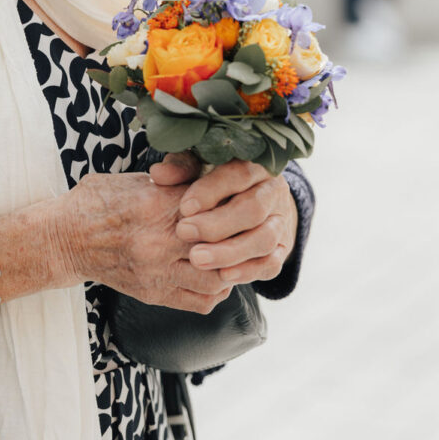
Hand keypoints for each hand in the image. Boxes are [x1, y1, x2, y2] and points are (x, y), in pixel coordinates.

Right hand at [56, 160, 232, 313]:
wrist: (66, 237)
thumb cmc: (99, 202)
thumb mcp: (134, 177)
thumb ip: (173, 176)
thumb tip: (209, 172)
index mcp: (157, 203)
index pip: (214, 204)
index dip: (231, 203)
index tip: (236, 201)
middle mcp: (161, 239)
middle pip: (221, 242)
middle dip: (237, 236)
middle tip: (245, 231)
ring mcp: (158, 270)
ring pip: (217, 277)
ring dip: (230, 268)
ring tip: (231, 257)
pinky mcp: (153, 293)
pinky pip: (200, 301)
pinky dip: (215, 292)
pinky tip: (214, 277)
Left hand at [156, 158, 297, 285]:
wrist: (254, 197)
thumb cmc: (217, 177)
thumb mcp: (199, 165)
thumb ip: (181, 167)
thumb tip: (158, 174)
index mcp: (255, 164)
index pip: (239, 174)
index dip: (211, 191)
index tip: (184, 208)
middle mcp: (272, 192)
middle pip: (253, 209)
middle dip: (217, 225)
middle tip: (184, 233)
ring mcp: (280, 221)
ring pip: (264, 239)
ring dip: (230, 252)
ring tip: (197, 259)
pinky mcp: (281, 248)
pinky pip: (271, 263)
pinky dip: (248, 271)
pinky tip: (224, 276)